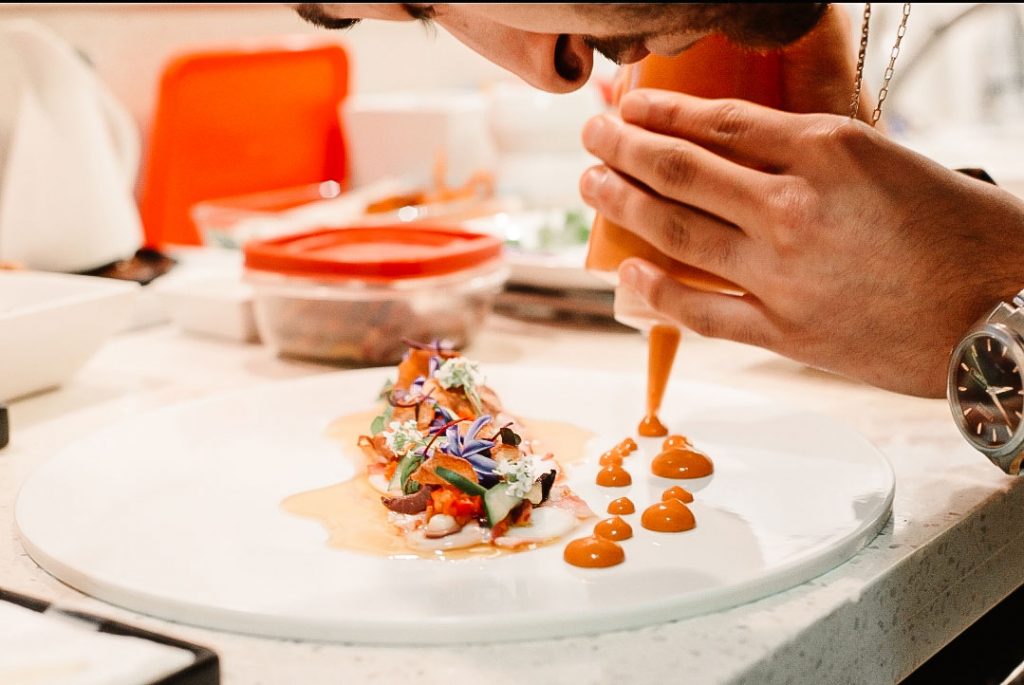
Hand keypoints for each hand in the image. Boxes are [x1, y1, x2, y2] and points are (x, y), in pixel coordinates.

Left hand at [579, 90, 1023, 397]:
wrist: (1007, 309)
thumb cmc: (963, 231)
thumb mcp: (887, 162)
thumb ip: (811, 157)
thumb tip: (741, 157)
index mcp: (827, 150)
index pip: (717, 122)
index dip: (659, 112)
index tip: (628, 106)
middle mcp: (793, 206)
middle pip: (680, 170)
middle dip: (622, 149)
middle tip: (591, 136)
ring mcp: (783, 272)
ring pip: (677, 233)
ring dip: (623, 205)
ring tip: (591, 185)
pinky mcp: (786, 331)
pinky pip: (701, 312)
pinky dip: (657, 293)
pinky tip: (627, 274)